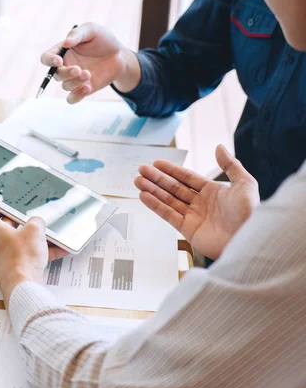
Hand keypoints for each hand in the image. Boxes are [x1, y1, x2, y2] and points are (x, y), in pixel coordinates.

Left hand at [0, 207, 68, 306]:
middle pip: (4, 227)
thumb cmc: (20, 259)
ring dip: (32, 239)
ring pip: (17, 242)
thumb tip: (38, 223)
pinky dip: (39, 253)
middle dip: (19, 223)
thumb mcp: (35, 230)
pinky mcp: (11, 268)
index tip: (2, 205)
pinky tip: (57, 251)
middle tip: (30, 219)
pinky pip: (25, 256)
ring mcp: (1, 257)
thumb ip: (37, 221)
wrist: (23, 285)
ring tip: (48, 236)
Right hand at [40, 22, 140, 103]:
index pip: (46, 58)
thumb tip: (65, 43)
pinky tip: (88, 87)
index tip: (59, 60)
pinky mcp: (83, 89)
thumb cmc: (103, 40)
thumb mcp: (91, 30)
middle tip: (78, 69)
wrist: (119, 55)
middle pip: (55, 74)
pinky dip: (77, 96)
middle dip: (66, 73)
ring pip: (65, 86)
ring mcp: (74, 79)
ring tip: (88, 74)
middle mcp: (65, 66)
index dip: (49, 60)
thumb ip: (77, 34)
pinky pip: (72, 99)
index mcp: (62, 52)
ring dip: (75, 82)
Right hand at [134, 145, 259, 259]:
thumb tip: (218, 147)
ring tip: (137, 181)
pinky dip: (155, 205)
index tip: (156, 163)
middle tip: (141, 169)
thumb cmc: (251, 213)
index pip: (187, 178)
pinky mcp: (188, 230)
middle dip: (157, 179)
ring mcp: (193, 217)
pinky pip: (168, 215)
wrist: (250, 240)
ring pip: (168, 200)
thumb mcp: (245, 184)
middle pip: (174, 188)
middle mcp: (201, 204)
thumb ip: (231, 165)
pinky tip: (144, 196)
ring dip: (152, 190)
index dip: (172, 170)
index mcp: (213, 192)